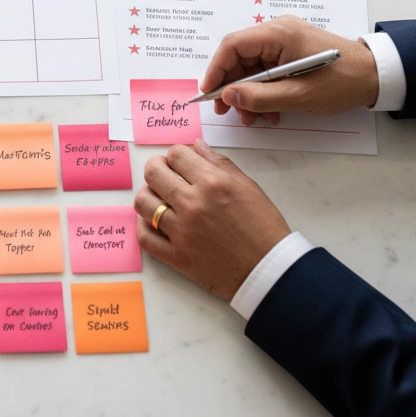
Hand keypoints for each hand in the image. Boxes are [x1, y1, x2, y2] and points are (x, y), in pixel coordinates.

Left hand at [135, 139, 290, 299]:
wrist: (271, 271)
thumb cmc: (264, 228)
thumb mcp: (248, 187)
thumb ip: (219, 163)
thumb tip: (196, 145)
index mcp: (213, 183)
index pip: (176, 154)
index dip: (176, 155)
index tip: (179, 163)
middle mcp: (193, 204)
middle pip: (153, 173)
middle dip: (157, 168)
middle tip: (164, 174)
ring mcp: (182, 231)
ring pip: (144, 202)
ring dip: (149, 195)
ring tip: (159, 198)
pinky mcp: (177, 257)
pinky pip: (145, 237)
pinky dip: (144, 226)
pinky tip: (154, 222)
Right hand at [201, 15, 378, 125]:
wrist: (377, 75)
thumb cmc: (341, 82)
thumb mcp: (298, 96)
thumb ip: (259, 97)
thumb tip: (227, 96)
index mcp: (277, 34)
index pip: (232, 45)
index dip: (215, 69)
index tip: (209, 93)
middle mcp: (277, 31)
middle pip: (239, 56)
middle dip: (233, 86)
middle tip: (229, 112)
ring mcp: (284, 39)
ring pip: (251, 66)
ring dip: (249, 92)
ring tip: (255, 118)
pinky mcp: (290, 50)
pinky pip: (266, 68)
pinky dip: (263, 89)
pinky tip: (270, 110)